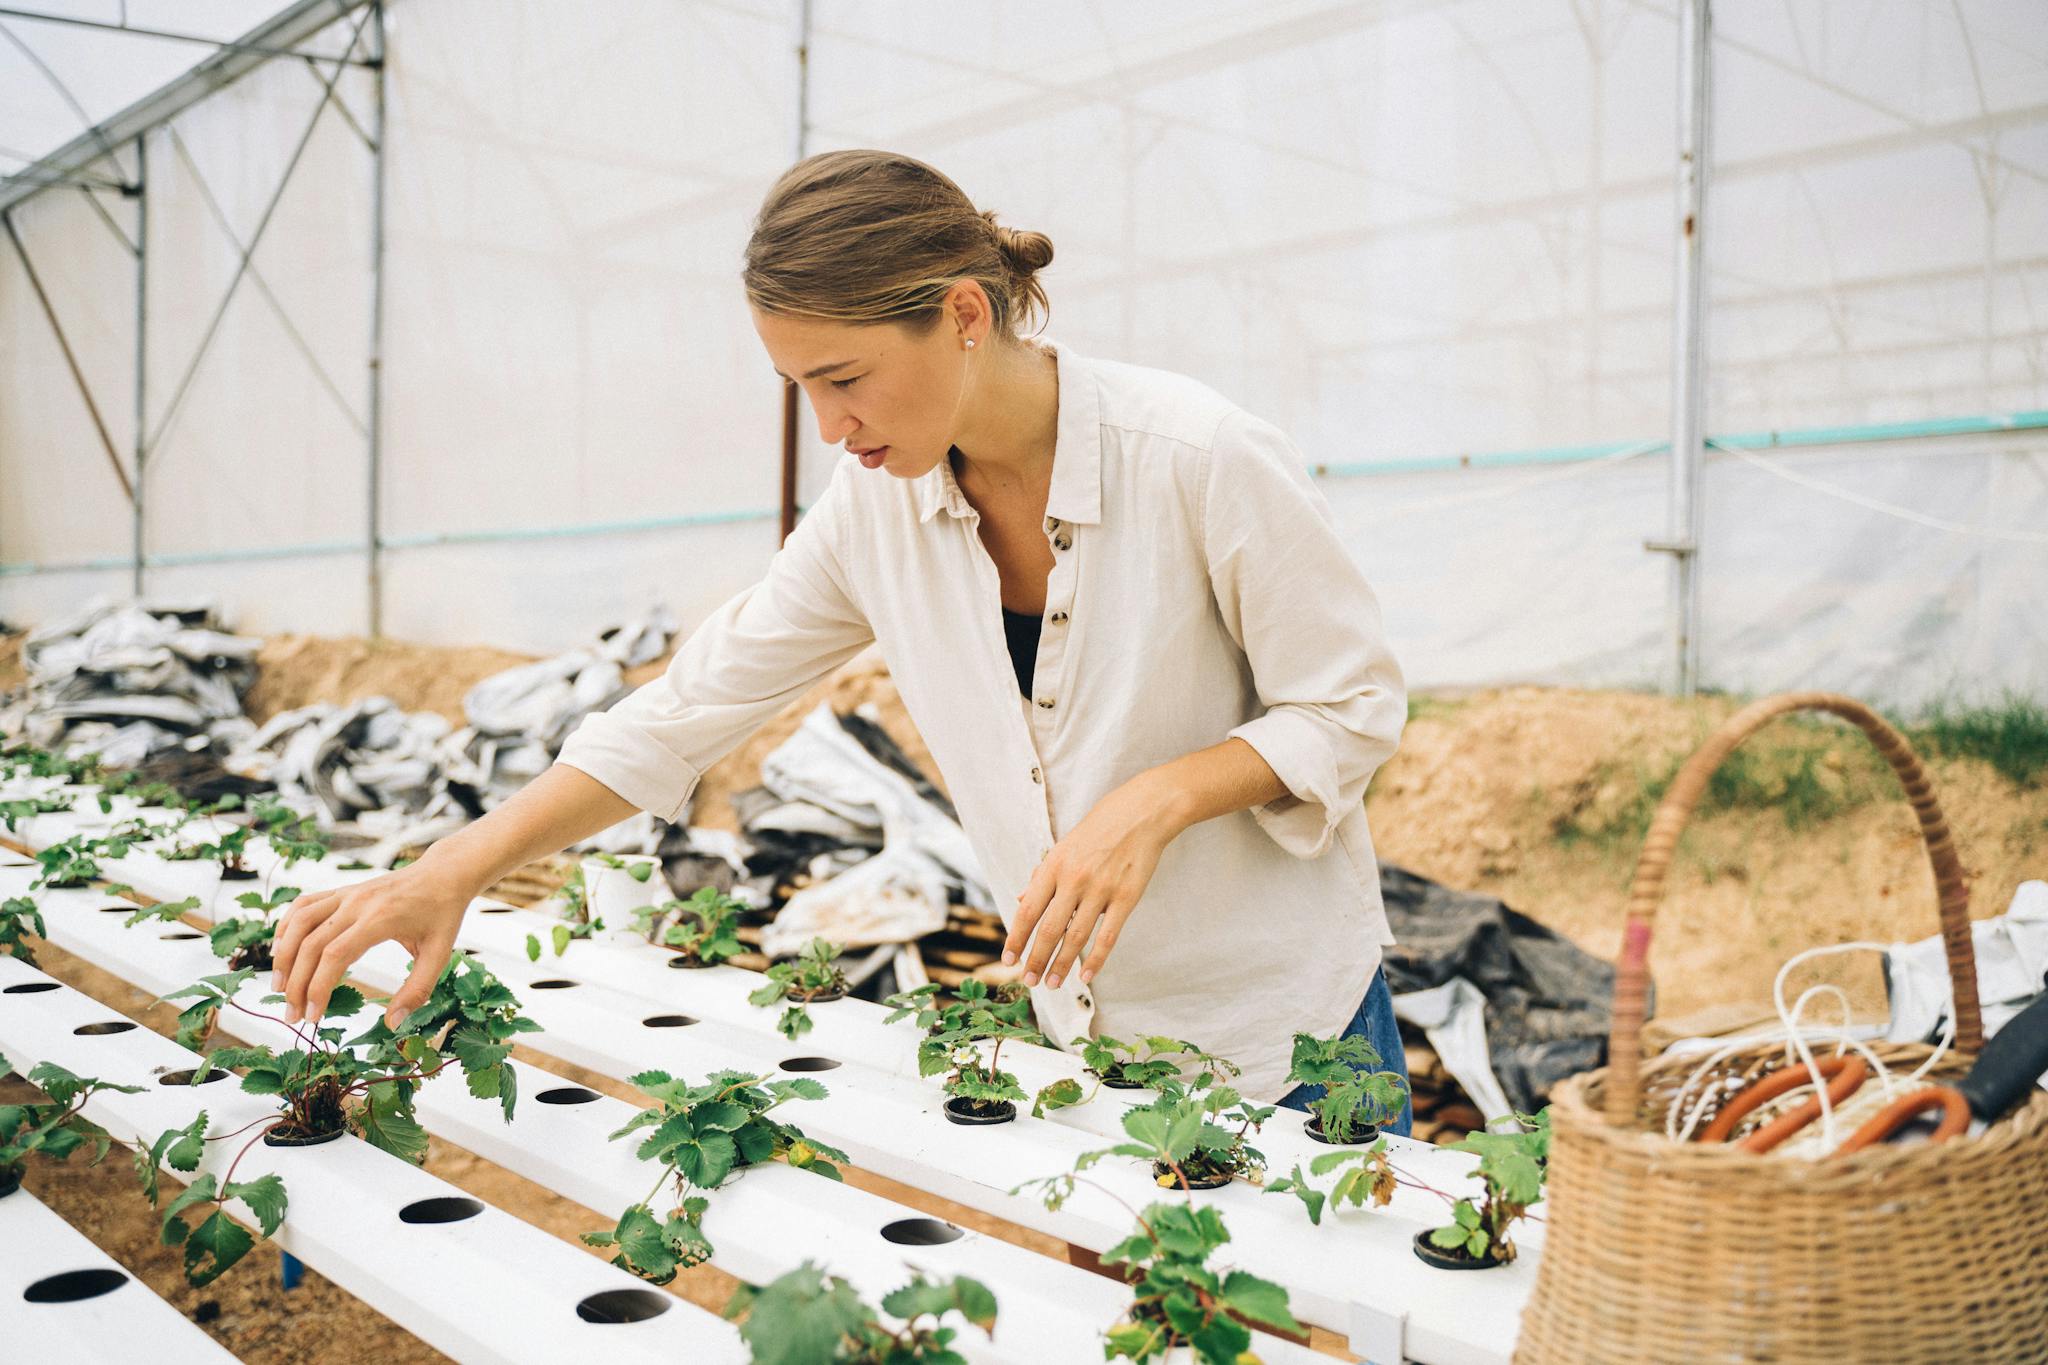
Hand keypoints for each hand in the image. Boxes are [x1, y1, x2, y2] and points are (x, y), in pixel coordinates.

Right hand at [272, 859, 475, 1028]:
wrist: (444, 874)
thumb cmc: (443, 915)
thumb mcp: (440, 954)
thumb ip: (417, 990)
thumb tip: (393, 1024)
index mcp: (381, 919)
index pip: (336, 955)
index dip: (318, 987)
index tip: (312, 1017)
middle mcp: (357, 903)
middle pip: (311, 943)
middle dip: (297, 983)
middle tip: (291, 1016)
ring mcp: (347, 893)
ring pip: (300, 921)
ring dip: (283, 955)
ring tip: (278, 988)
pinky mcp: (342, 890)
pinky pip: (304, 905)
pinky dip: (286, 927)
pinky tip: (281, 951)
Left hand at [1001, 771, 1189, 989]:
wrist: (1142, 812)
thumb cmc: (1100, 828)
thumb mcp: (1064, 846)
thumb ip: (1042, 875)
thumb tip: (1021, 901)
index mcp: (1053, 866)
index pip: (1028, 911)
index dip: (1016, 938)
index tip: (1008, 960)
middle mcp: (1074, 879)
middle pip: (1049, 929)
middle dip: (1036, 959)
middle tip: (1028, 981)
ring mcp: (1101, 889)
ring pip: (1076, 937)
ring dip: (1060, 965)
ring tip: (1052, 984)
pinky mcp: (1126, 897)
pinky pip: (1107, 936)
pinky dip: (1096, 959)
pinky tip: (1086, 976)